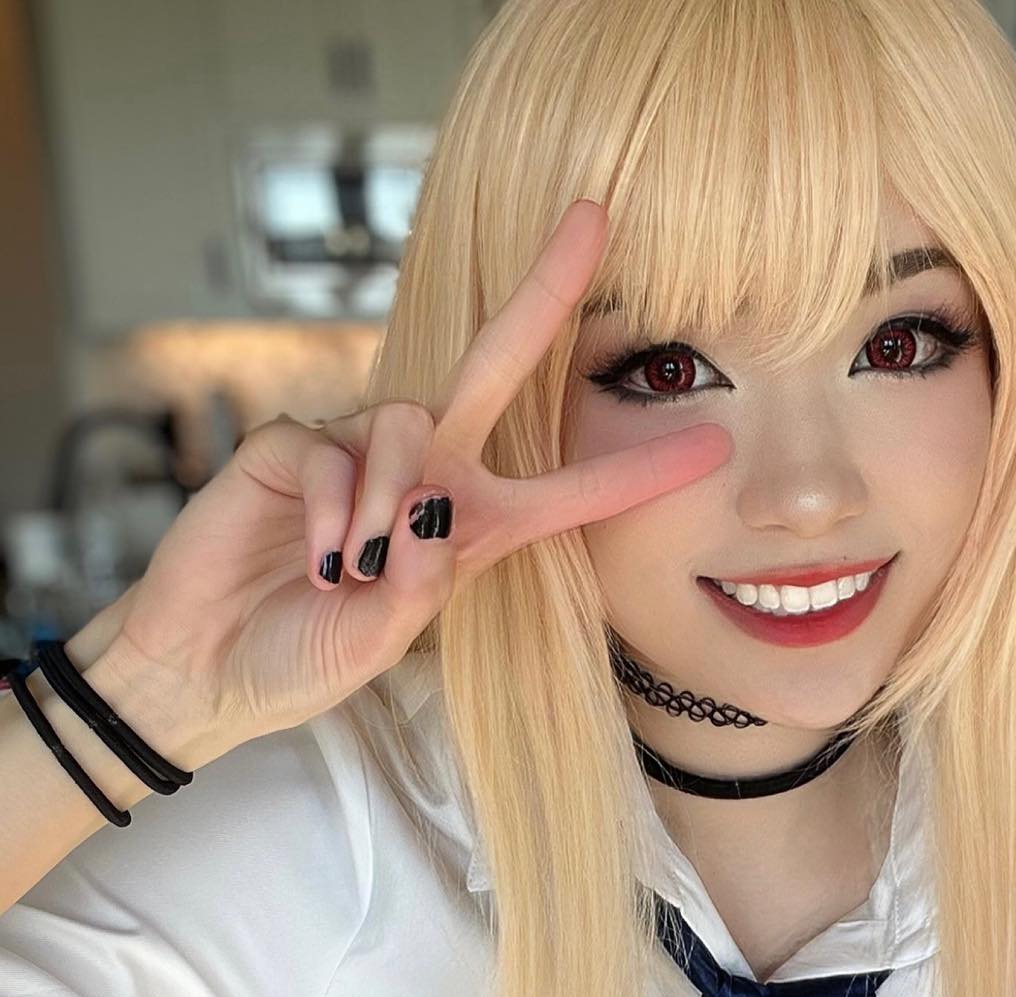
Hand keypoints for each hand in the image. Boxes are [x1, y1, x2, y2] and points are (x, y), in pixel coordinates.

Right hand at [104, 196, 731, 752]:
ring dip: (392, 503)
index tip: (716, 445)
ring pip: (410, 422)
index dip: (637, 471)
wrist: (209, 670)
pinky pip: (333, 452)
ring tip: (353, 575)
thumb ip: (422, 586)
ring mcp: (356, 451)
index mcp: (472, 525)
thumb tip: (436, 508)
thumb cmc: (303, 657)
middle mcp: (425, 472)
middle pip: (495, 365)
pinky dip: (335, 515)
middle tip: (596, 217)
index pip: (568, 490)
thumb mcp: (383, 643)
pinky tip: (318, 562)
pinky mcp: (293, 447)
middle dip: (546, 292)